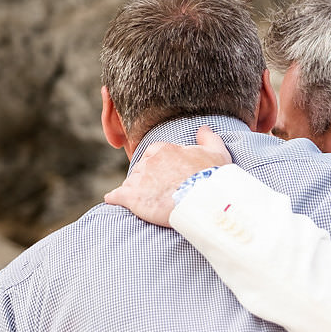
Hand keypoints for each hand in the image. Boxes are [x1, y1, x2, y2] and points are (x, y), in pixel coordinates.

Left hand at [105, 125, 232, 226]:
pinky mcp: (132, 197)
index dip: (159, 166)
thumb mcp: (217, 153)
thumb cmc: (213, 178)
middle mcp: (149, 161)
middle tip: (158, 192)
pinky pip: (116, 196)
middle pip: (141, 168)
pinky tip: (113, 201)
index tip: (167, 176)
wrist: (205, 202)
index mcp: (165, 149)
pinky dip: (114, 198)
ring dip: (135, 190)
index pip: (153, 154)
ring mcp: (139, 179)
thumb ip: (209, 139)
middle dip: (147, 178)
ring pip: (130, 182)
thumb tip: (204, 129)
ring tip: (146, 201)